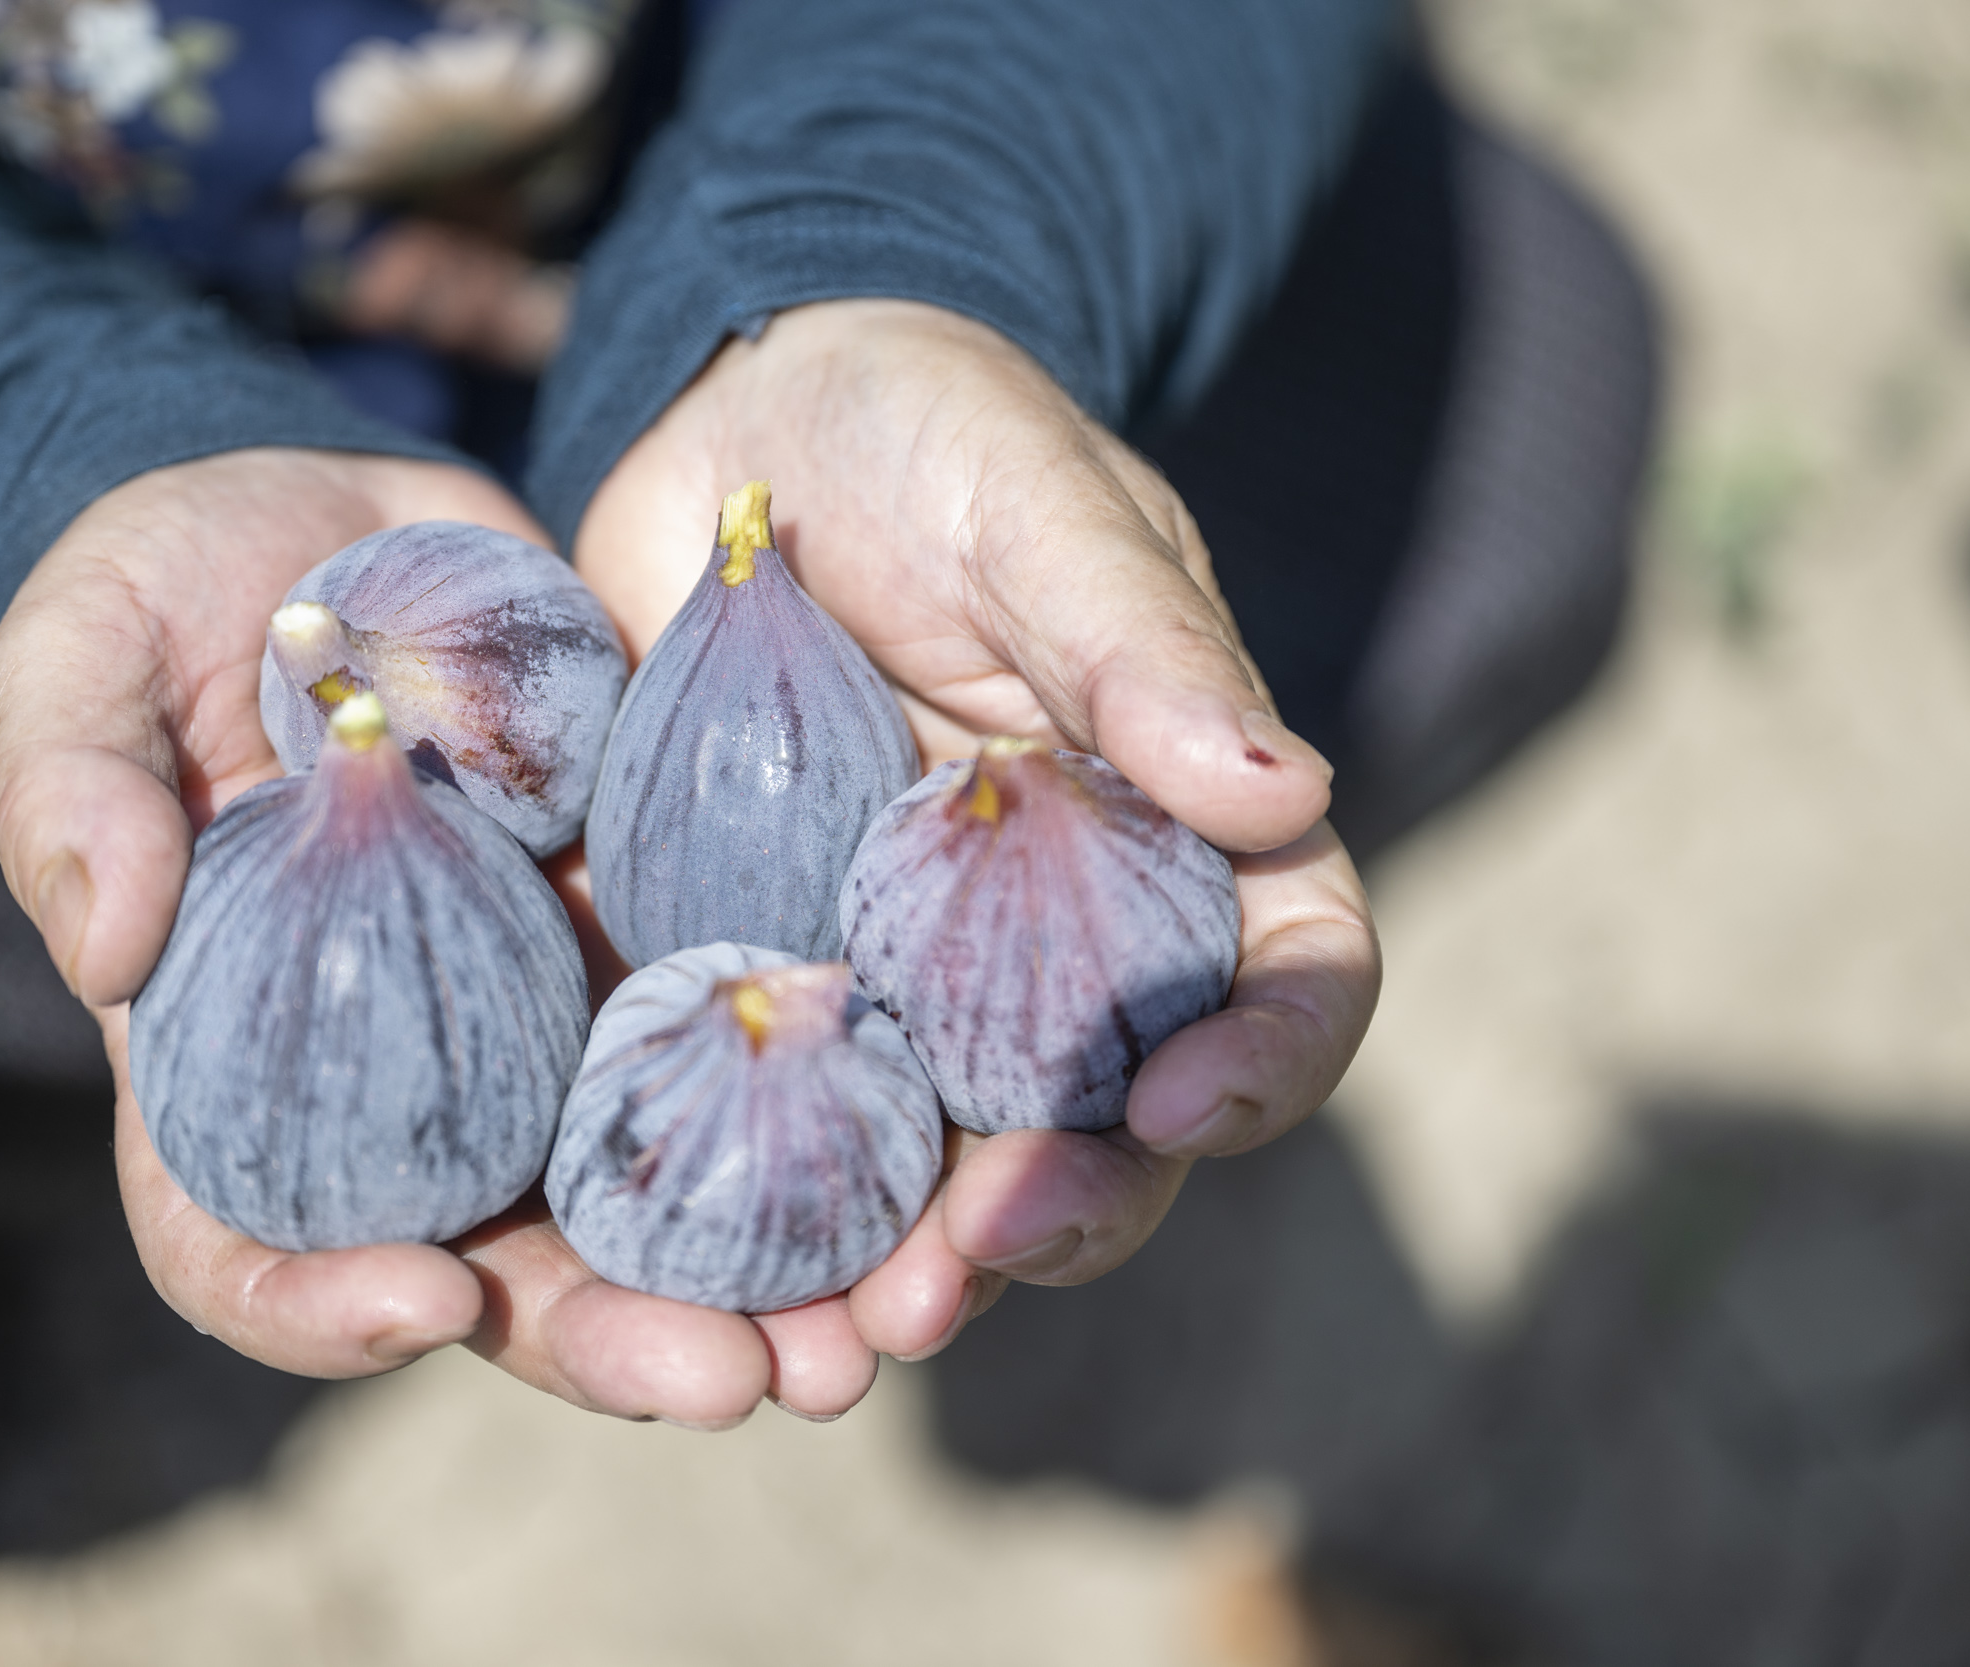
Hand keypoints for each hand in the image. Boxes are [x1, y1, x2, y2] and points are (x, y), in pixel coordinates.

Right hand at [0, 446, 870, 1425]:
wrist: (357, 528)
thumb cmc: (179, 591)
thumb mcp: (81, 650)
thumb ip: (65, 783)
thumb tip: (106, 945)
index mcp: (239, 1068)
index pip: (242, 1244)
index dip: (314, 1302)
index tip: (421, 1297)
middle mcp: (406, 1091)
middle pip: (494, 1276)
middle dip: (610, 1342)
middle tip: (729, 1379)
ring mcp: (548, 1032)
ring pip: (648, 1206)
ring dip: (757, 1285)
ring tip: (867, 1326)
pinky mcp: (666, 946)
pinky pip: (748, 1057)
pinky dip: (829, 1123)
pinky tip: (928, 1157)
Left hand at [573, 300, 1380, 1374]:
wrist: (746, 419)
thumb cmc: (928, 428)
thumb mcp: (1038, 506)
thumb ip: (1139, 645)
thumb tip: (1275, 787)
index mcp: (1180, 829)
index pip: (1282, 971)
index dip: (1263, 1058)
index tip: (1185, 1105)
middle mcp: (1063, 932)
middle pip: (1106, 1119)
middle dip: (1055, 1212)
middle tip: (961, 1276)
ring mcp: (910, 969)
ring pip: (938, 1155)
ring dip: (897, 1260)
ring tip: (824, 1340)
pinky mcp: (768, 971)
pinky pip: (773, 1106)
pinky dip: (745, 1195)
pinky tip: (686, 1259)